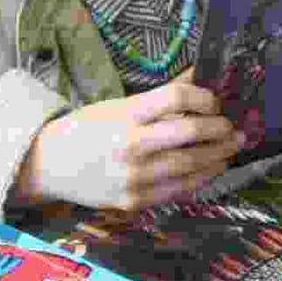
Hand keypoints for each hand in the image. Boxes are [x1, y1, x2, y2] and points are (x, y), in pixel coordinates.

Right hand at [13, 72, 242, 212]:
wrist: (49, 165)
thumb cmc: (87, 129)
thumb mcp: (118, 105)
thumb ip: (159, 98)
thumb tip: (197, 79)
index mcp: (126, 113)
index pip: (176, 97)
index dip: (203, 97)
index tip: (214, 102)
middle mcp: (131, 145)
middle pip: (189, 133)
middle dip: (219, 130)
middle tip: (232, 127)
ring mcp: (134, 177)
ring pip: (190, 166)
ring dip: (218, 156)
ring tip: (230, 148)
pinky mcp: (135, 201)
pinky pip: (179, 190)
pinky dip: (201, 178)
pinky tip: (211, 169)